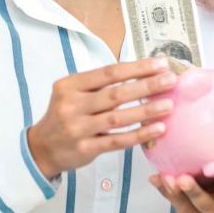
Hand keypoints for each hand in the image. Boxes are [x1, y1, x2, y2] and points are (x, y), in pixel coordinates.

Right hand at [28, 57, 177, 177]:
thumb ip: (102, 84)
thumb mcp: (74, 93)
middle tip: (171, 81)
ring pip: (118, 118)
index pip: (109, 73)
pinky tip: (158, 128)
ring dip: (147, 110)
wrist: (42, 147)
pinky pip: (117, 141)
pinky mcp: (85, 149)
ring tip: (169, 104)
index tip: (161, 64)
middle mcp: (71, 106)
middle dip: (147, 86)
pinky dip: (140, 134)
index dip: (137, 68)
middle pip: (116, 94)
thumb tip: (146, 71)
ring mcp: (77, 129)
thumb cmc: (67, 114)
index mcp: (70, 86)